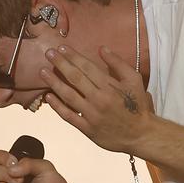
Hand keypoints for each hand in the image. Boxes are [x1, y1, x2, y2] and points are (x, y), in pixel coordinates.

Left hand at [40, 44, 154, 152]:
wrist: (141, 135)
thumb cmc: (138, 107)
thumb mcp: (135, 81)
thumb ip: (118, 64)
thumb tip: (102, 49)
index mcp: (110, 87)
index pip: (87, 67)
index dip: (73, 56)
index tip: (61, 48)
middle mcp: (98, 99)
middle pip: (75, 78)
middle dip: (60, 64)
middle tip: (48, 53)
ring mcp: (91, 115)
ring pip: (68, 96)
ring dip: (54, 82)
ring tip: (42, 71)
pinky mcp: (88, 129)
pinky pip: (69, 116)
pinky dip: (57, 107)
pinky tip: (48, 97)